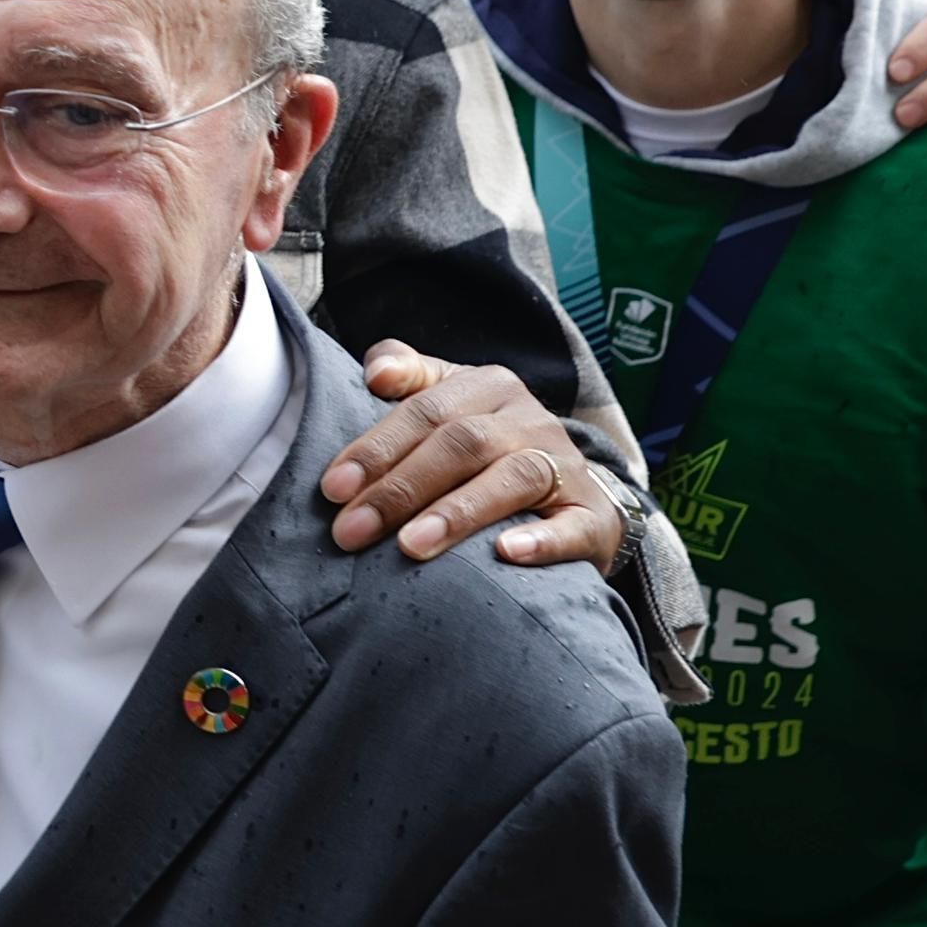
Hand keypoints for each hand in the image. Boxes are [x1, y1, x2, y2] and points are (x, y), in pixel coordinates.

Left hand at [322, 344, 629, 567]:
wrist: (575, 496)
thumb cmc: (489, 451)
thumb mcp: (451, 403)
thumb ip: (410, 377)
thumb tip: (376, 372)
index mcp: (489, 387)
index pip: (426, 412)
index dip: (377, 448)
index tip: (333, 488)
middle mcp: (530, 420)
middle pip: (462, 444)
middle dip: (400, 489)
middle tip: (351, 531)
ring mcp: (566, 468)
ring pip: (512, 479)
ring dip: (457, 513)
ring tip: (410, 546)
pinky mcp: (593, 518)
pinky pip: (572, 526)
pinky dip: (541, 541)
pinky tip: (505, 554)